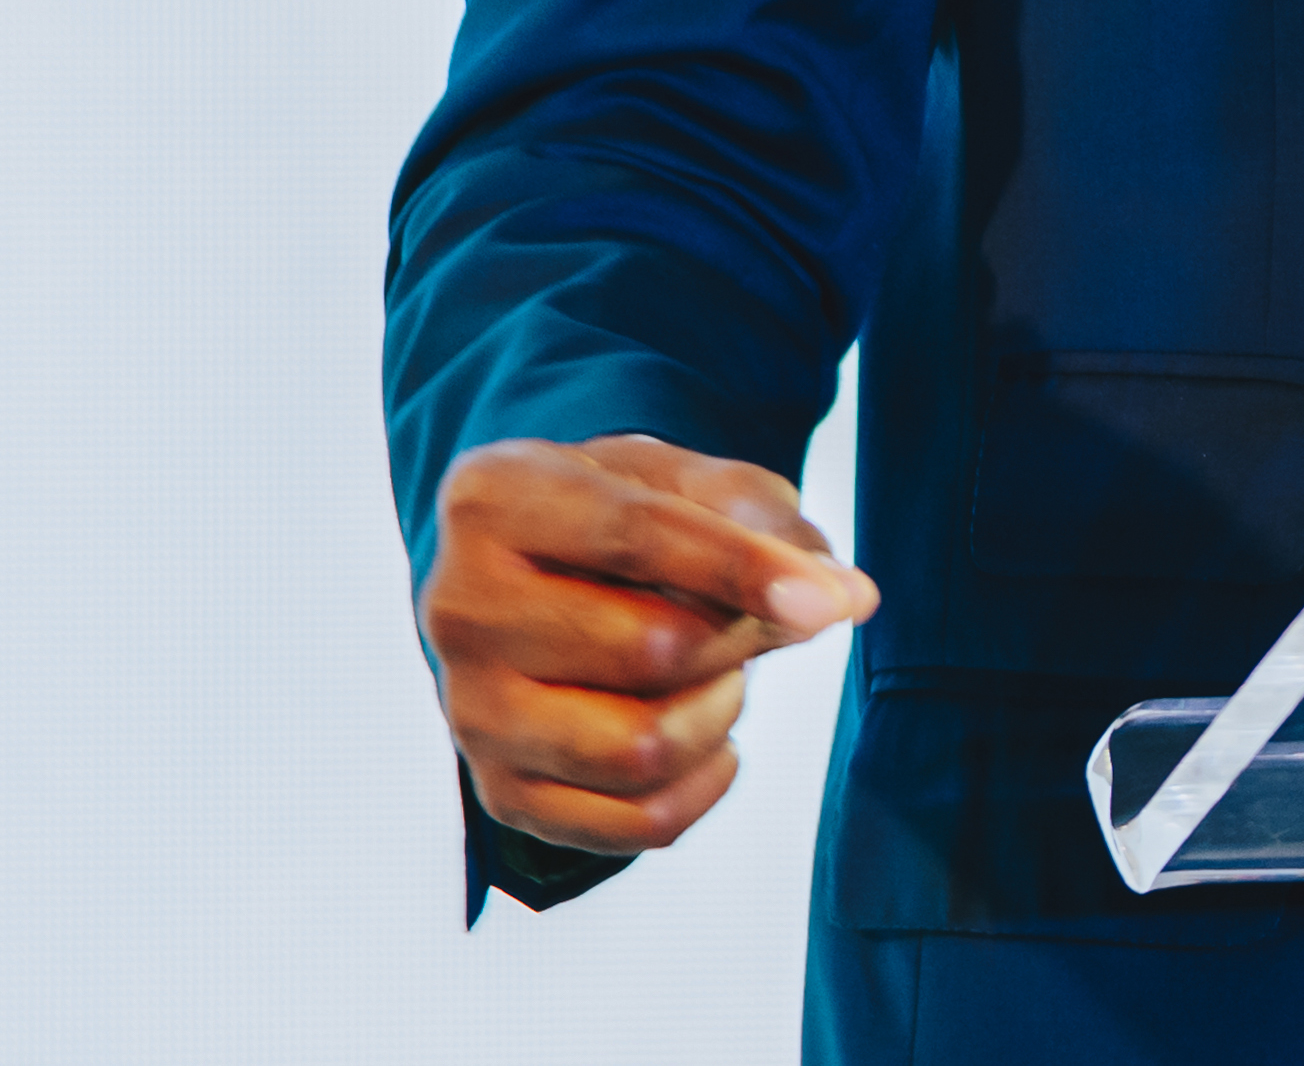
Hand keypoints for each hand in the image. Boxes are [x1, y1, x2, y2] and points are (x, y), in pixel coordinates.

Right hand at [423, 433, 881, 855]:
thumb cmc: (618, 519)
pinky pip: (638, 825)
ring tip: (715, 674)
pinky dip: (706, 785)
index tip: (829, 602)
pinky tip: (709, 739)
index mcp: (494, 498)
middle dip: (738, 638)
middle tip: (752, 617)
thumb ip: (762, 519)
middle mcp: (459, 608)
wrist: (533, 580)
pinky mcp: (501, 791)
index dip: (743, 570)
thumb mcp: (682, 478)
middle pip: (651, 649)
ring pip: (641, 750)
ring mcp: (470, 711)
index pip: (636, 537)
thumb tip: (844, 596)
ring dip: (719, 713)